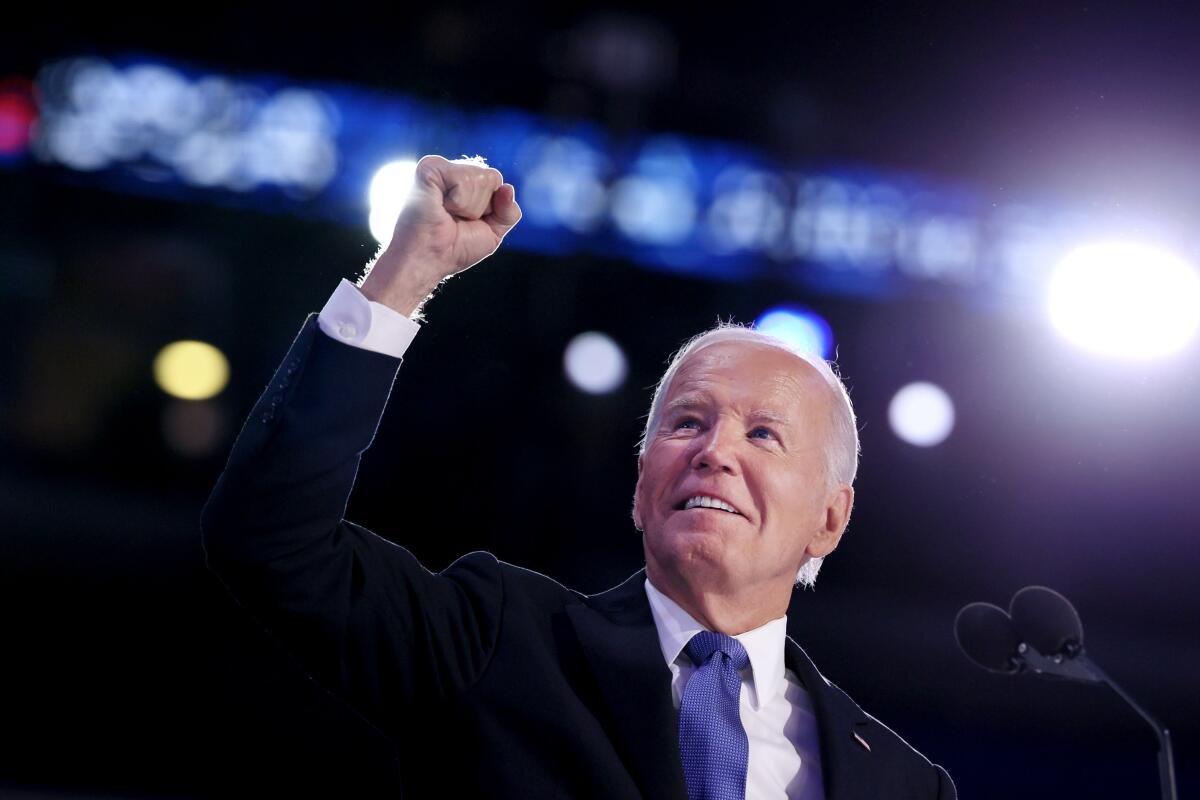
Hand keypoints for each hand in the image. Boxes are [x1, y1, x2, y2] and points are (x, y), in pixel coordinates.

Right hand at [360, 155, 521, 314]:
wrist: (430, 259)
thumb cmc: (455, 250)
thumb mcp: (492, 233)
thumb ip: (508, 212)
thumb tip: (508, 188)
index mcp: (464, 184)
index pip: (496, 181)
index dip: (491, 208)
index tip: (468, 222)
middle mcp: (452, 173)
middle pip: (492, 177)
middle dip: (481, 207)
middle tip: (455, 219)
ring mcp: (439, 169)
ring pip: (480, 177)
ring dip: (468, 207)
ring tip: (446, 215)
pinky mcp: (428, 168)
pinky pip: (463, 177)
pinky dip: (458, 200)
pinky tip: (441, 207)